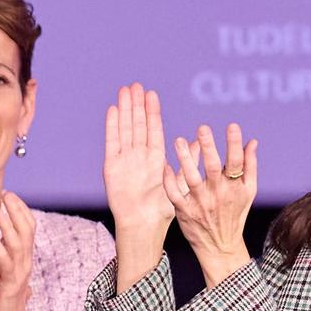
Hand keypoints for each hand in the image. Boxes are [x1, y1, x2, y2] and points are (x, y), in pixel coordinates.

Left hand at [0, 192, 36, 310]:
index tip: (8, 194)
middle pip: (26, 231)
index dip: (19, 210)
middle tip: (6, 194)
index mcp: (22, 257)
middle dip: (16, 212)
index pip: (26, 227)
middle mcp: (25, 262)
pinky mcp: (11, 287)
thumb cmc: (0, 296)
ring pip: (18, 246)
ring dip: (8, 227)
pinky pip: (7, 267)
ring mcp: (20, 274)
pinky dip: (1, 252)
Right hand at [104, 84, 173, 290]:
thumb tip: (198, 142)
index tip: (151, 94)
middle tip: (136, 85)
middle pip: (137, 124)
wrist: (142, 225)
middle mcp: (139, 156)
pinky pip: (112, 142)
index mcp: (155, 158)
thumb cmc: (161, 210)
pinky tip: (113, 110)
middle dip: (136, 105)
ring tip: (124, 91)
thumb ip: (186, 161)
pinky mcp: (112, 166)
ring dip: (124, 110)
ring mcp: (125, 159)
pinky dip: (112, 126)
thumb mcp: (179, 183)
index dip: (151, 111)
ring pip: (125, 129)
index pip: (153, 129)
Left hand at [166, 123, 257, 288]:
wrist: (220, 247)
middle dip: (208, 147)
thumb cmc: (235, 215)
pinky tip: (166, 165)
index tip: (232, 126)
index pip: (237, 163)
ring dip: (185, 159)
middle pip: (213, 168)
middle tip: (202, 128)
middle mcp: (218, 194)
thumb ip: (250, 165)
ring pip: (191, 178)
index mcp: (235, 188)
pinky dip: (169, 180)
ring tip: (178, 140)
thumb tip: (252, 141)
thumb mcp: (248, 192)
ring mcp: (200, 203)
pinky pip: (175, 194)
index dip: (234, 144)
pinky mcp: (185, 211)